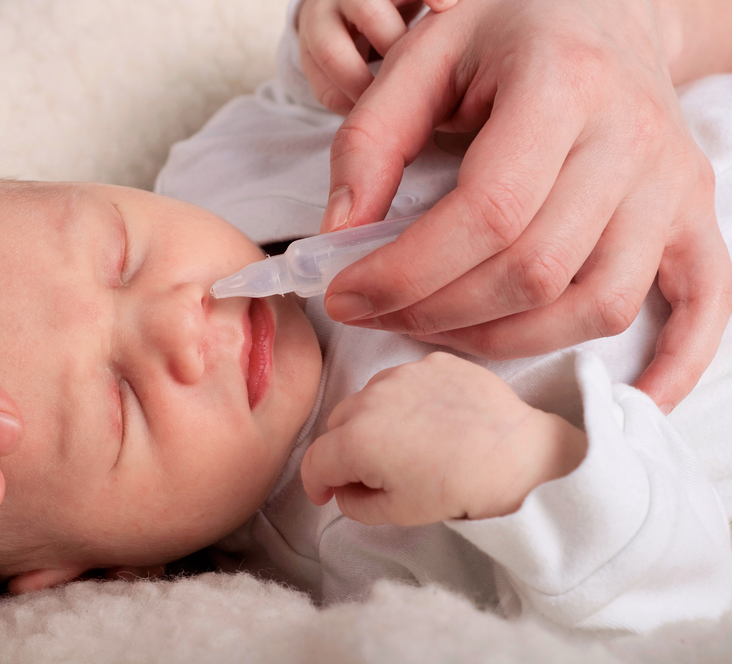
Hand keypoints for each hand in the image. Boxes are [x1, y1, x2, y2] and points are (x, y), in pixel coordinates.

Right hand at [301, 353, 586, 525]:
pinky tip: (434, 422)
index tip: (327, 494)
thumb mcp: (399, 513)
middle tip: (374, 473)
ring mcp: (402, 373)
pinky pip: (404, 380)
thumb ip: (354, 504)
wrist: (520, 457)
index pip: (314, 460)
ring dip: (374, 420)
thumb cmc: (460, 489)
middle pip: (336, 425)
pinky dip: (407, 400)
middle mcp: (370, 398)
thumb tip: (342, 490)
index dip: (315, 483)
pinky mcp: (433, 362)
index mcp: (355, 440)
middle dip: (344, 450)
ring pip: (368, 398)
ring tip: (409, 444)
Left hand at [318, 0, 731, 411]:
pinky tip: (629, 399)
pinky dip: (671, 363)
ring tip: (439, 329)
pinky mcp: (695, 215)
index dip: (407, 271)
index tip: (346, 295)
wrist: (606, 9)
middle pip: (534, 270)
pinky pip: (701, 305)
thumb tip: (339, 235)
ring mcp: (672, 184)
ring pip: (596, 304)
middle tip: (379, 313)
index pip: (486, 213)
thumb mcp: (422, 55)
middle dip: (438, 312)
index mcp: (561, 83)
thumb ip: (370, 141)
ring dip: (507, 341)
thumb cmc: (504, 32)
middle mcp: (630, 138)